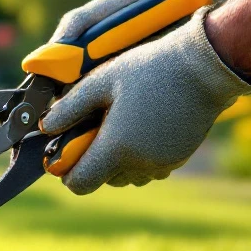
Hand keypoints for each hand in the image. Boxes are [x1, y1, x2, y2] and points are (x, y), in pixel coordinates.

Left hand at [40, 7, 250, 194]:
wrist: (204, 67)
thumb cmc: (150, 69)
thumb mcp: (101, 81)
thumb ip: (69, 107)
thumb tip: (45, 126)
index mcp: (117, 147)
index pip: (78, 183)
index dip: (65, 172)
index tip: (64, 151)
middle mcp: (139, 164)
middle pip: (101, 179)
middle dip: (92, 160)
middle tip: (94, 127)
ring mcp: (161, 164)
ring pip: (124, 176)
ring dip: (115, 160)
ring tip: (119, 124)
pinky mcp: (178, 159)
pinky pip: (147, 168)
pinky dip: (138, 156)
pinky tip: (140, 126)